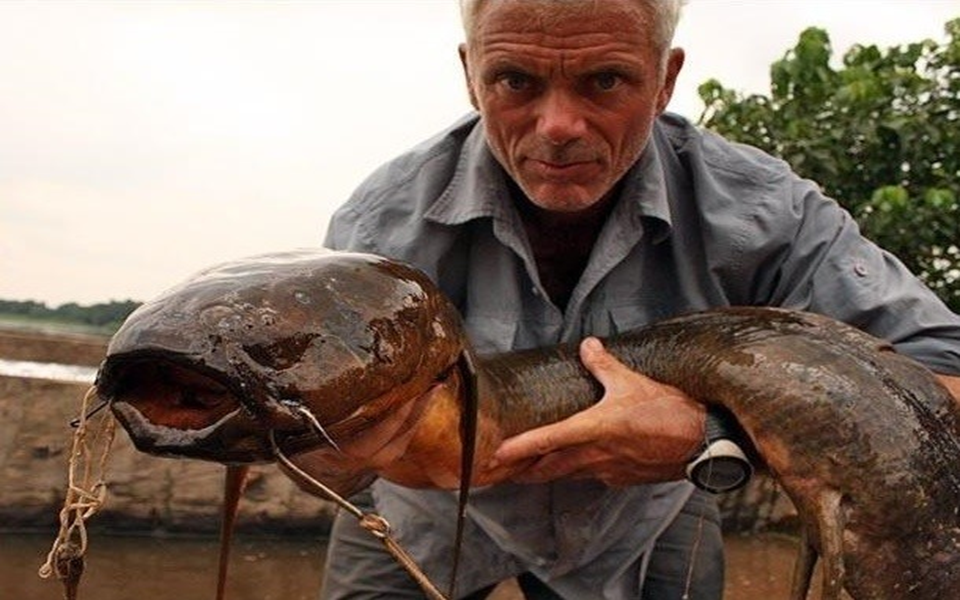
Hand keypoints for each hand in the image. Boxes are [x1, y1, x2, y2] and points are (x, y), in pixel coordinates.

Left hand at [489, 337, 706, 485]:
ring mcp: (608, 471)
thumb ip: (603, 364)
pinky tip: (577, 465)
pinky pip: (592, 476)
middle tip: (502, 469)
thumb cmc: (668, 412)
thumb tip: (588, 345)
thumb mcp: (632, 381)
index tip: (495, 456)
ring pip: (567, 475)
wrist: (702, 444)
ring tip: (529, 470)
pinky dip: (577, 472)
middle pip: (547, 468)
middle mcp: (594, 455)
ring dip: (547, 473)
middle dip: (523, 470)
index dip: (517, 448)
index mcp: (591, 429)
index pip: (545, 440)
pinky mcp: (622, 479)